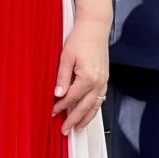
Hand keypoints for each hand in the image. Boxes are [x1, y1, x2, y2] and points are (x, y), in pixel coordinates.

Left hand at [52, 18, 109, 132]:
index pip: (72, 98)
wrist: (95, 27)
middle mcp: (98, 82)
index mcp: (88, 78)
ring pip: (95, 105)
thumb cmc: (80, 38)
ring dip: (86, 118)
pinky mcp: (105, 78)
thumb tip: (58, 95)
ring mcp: (104, 81)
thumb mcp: (66, 56)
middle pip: (85, 107)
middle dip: (74, 120)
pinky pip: (100, 98)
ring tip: (78, 128)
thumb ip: (62, 77)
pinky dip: (94, 108)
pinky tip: (88, 112)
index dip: (61, 107)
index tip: (52, 113)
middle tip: (65, 130)